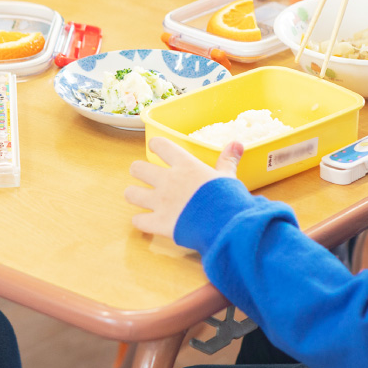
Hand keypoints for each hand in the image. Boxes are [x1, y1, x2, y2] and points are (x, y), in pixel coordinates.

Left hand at [126, 138, 245, 238]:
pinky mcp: (158, 223)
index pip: (160, 145)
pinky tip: (147, 222)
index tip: (156, 148)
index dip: (156, 145)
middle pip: (137, 168)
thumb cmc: (228, 198)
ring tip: (140, 197)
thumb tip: (237, 143)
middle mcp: (167, 180)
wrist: (225, 224)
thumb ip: (227, 161)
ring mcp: (160, 202)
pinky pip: (138, 221)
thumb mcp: (228, 177)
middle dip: (138, 171)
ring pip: (131, 193)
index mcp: (185, 166)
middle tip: (145, 176)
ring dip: (134, 195)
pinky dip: (141, 222)